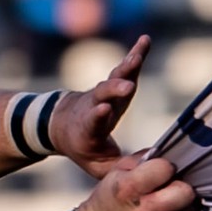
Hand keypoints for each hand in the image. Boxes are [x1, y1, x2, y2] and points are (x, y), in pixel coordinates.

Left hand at [53, 35, 149, 180]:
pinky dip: (136, 54)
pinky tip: (145, 40)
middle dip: (115, 90)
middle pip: (103, 95)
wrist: (63, 124)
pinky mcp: (114, 82)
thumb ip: (120, 170)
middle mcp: (94, 107)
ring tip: (138, 55)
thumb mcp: (97, 167)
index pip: (92, 121)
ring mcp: (104, 93)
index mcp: (88, 131)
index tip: (104, 109)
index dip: (97, 115)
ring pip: (114, 78)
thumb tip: (148, 170)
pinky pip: (126, 67)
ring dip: (126, 68)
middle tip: (127, 86)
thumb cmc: (85, 149)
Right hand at [74, 153, 196, 210]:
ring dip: (181, 205)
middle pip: (186, 192)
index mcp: (129, 189)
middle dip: (180, 187)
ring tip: (166, 204)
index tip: (161, 172)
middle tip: (170, 188)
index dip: (165, 167)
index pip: (166, 168)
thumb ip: (143, 159)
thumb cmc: (108, 201)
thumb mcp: (117, 171)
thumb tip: (167, 155)